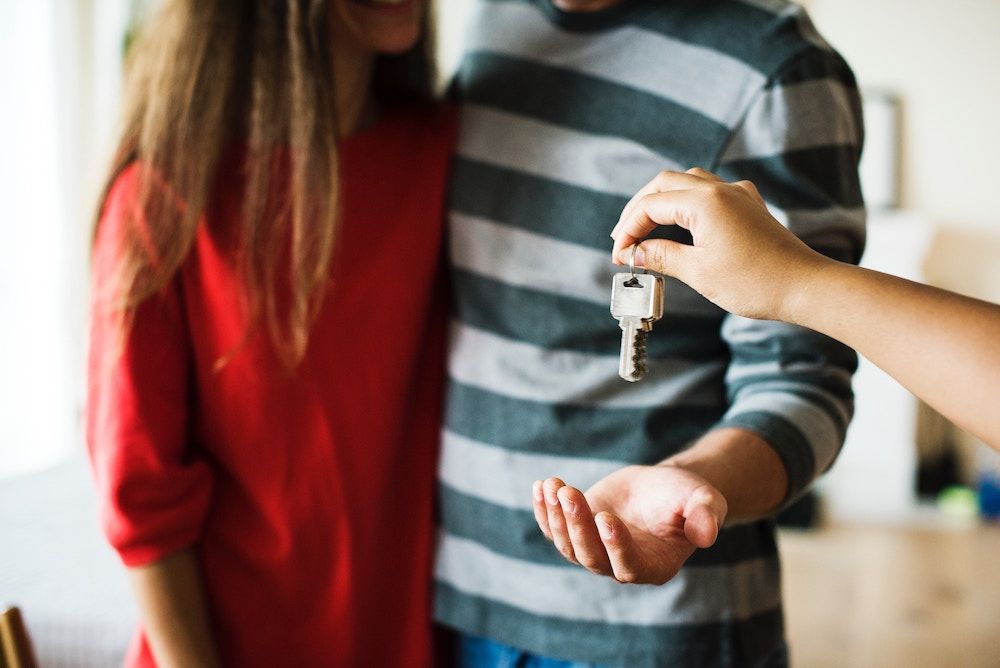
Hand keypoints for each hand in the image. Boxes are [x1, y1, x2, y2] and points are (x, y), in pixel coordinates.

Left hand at [532, 465, 726, 584]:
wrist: (664, 487)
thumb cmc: (687, 497)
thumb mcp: (703, 500)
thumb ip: (706, 516)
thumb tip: (708, 534)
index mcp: (654, 566)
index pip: (628, 566)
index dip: (615, 545)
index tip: (605, 517)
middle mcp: (620, 565)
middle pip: (591, 556)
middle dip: (577, 525)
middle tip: (569, 492)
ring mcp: (595, 550)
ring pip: (568, 544)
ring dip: (556, 516)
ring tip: (553, 485)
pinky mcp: (578, 532)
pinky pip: (554, 529)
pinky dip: (544, 511)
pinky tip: (540, 487)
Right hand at [610, 168, 829, 321]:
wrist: (805, 286)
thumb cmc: (756, 282)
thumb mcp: (699, 272)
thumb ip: (662, 256)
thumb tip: (636, 252)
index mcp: (705, 202)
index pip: (650, 205)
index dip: (629, 230)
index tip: (619, 256)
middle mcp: (721, 190)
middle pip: (664, 184)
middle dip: (639, 210)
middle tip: (624, 239)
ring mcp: (738, 195)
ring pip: (687, 183)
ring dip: (662, 202)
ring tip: (646, 230)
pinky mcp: (749, 206)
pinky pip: (709, 192)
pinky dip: (686, 204)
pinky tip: (681, 223)